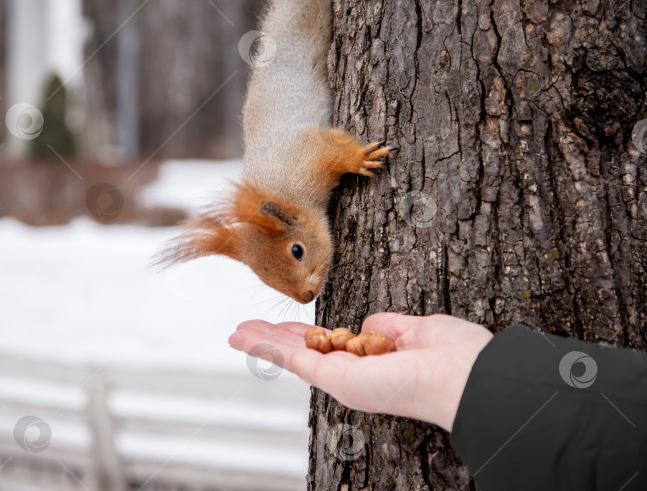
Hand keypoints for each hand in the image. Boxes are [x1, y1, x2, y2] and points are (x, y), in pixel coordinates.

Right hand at [228, 313, 492, 431]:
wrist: (467, 376)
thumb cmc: (455, 356)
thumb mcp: (418, 330)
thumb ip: (390, 327)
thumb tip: (368, 322)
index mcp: (373, 362)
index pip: (329, 344)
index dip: (305, 332)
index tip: (289, 323)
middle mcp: (353, 374)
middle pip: (302, 352)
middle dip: (274, 338)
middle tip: (247, 328)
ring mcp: (341, 378)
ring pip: (290, 356)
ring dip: (260, 341)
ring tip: (234, 332)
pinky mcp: (334, 378)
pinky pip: (291, 359)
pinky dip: (264, 346)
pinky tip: (243, 336)